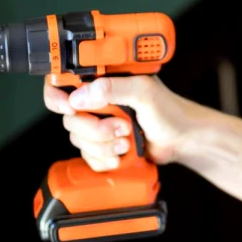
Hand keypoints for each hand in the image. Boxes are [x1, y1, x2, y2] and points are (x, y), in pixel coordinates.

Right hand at [43, 75, 203, 171]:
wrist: (183, 140)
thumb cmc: (170, 111)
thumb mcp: (144, 92)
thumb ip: (113, 88)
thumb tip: (80, 95)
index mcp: (103, 81)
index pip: (62, 83)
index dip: (58, 97)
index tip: (70, 107)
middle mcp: (97, 102)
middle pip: (69, 118)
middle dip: (94, 128)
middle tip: (121, 127)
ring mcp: (99, 125)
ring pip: (78, 140)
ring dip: (103, 145)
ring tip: (128, 140)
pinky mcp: (103, 146)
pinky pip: (87, 157)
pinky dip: (105, 159)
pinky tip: (124, 154)